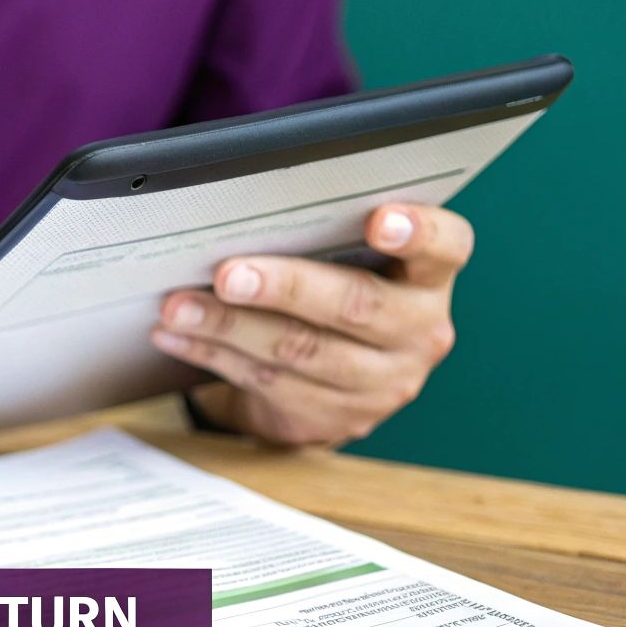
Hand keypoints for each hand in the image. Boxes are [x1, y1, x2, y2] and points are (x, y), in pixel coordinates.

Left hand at [149, 204, 471, 445]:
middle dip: (284, 287)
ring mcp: (382, 382)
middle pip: (355, 306)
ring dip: (230, 326)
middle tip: (229, 274)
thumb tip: (241, 209)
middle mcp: (419, 331)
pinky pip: (267, 382)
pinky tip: (179, 335)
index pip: (446, 246)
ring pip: (300, 351)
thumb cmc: (340, 292)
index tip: (380, 220)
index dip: (418, 232)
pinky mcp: (338, 417)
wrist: (343, 384)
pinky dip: (214, 354)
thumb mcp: (353, 260)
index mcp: (430, 276)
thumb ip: (327, 235)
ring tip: (179, 306)